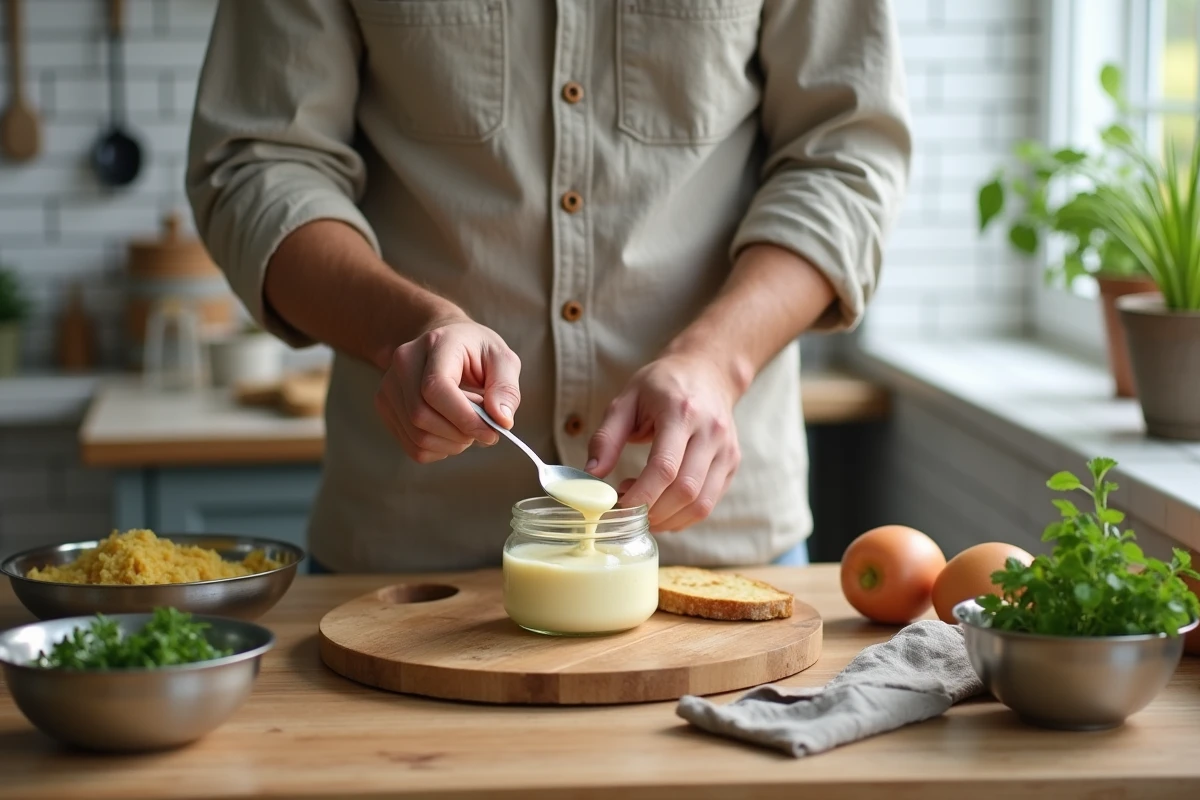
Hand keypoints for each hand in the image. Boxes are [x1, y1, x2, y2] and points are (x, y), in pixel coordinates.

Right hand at [374, 315, 520, 463]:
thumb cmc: (476, 352)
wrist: (445, 344)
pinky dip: (438, 449)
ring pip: (416, 436)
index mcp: (436, 343)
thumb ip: (506, 389)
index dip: (464, 417)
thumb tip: (501, 421)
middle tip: (483, 429)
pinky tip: (451, 432)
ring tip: (467, 426)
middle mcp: (404, 362)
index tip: (491, 432)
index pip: (435, 388)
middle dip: (460, 433)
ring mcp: (389, 385)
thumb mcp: (502, 361)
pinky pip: (411, 446)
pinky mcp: (386, 406)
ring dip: (451, 444)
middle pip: (421, 415)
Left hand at [586, 354, 740, 531]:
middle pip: (685, 491)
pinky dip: (683, 515)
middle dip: (653, 512)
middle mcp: (710, 432)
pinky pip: (710, 502)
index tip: (618, 506)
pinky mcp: (731, 463)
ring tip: (644, 509)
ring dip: (669, 519)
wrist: (707, 371)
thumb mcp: (626, 400)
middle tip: (628, 510)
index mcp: (682, 412)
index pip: (664, 467)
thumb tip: (592, 474)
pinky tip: (662, 506)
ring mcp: (726, 449)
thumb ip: (607, 437)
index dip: (641, 496)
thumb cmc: (663, 384)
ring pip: (702, 503)